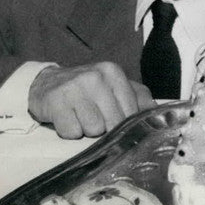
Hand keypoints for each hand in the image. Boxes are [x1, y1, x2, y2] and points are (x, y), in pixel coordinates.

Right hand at [29, 63, 155, 138]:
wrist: (46, 84)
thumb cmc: (87, 90)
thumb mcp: (114, 87)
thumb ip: (138, 97)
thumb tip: (158, 112)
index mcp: (113, 72)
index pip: (130, 112)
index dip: (123, 124)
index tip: (113, 120)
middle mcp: (95, 76)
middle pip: (113, 123)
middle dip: (104, 128)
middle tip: (93, 117)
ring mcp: (74, 88)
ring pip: (93, 129)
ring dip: (86, 130)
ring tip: (79, 117)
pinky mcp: (55, 102)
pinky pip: (72, 132)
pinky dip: (69, 131)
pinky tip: (66, 118)